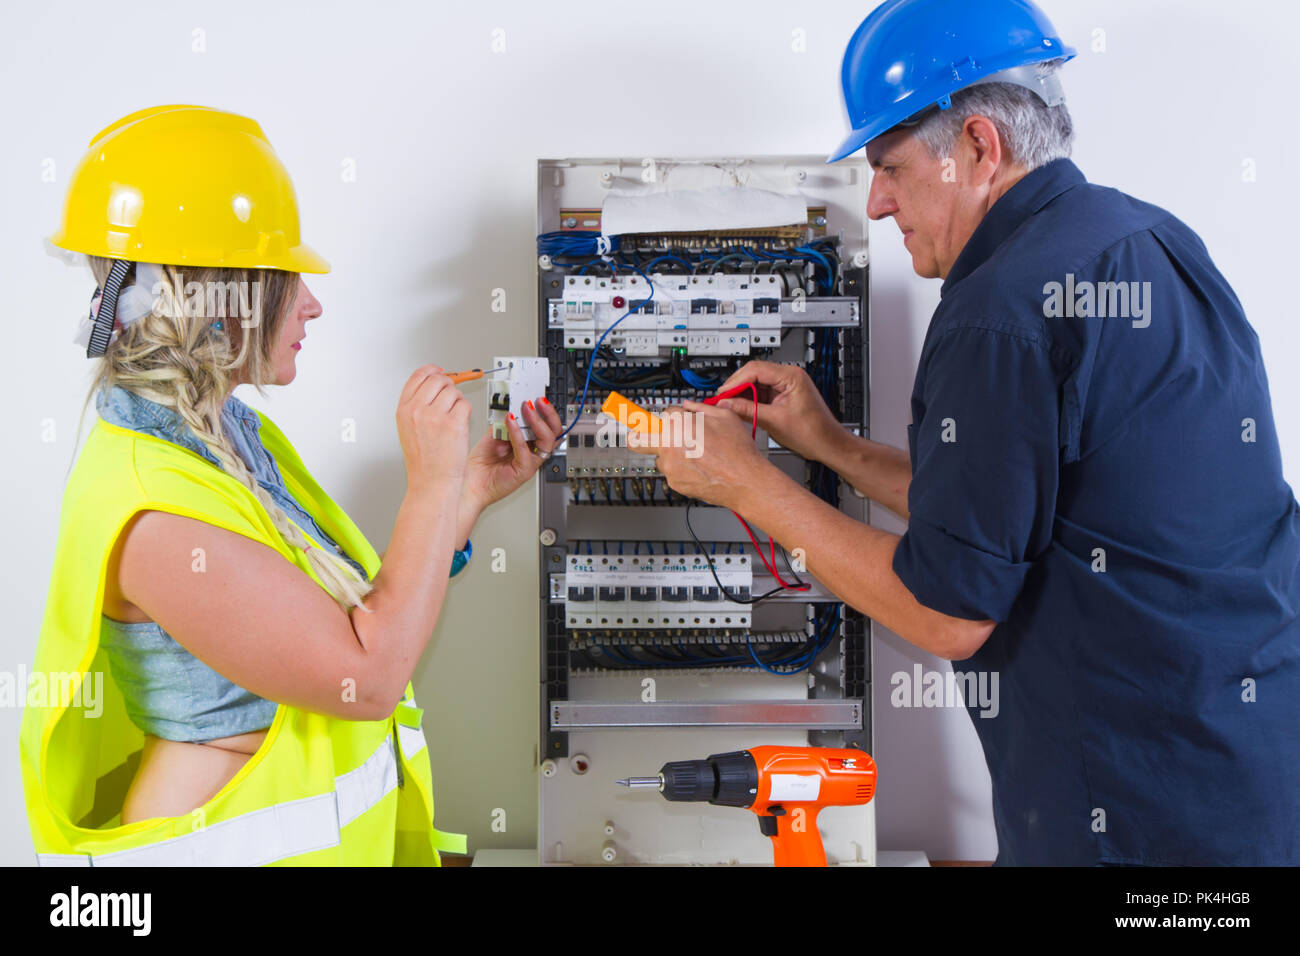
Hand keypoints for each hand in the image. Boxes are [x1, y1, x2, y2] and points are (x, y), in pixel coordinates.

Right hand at [396, 365, 470, 496]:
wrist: (431, 482)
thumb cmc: (424, 460)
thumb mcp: (409, 428)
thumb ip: (418, 404)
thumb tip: (435, 381)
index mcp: (404, 410)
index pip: (418, 376)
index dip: (432, 370)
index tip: (440, 371)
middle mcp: (417, 410)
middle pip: (438, 379)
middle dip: (448, 386)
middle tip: (450, 399)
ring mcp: (435, 416)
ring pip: (454, 391)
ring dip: (457, 401)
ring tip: (453, 418)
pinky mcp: (453, 423)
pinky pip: (465, 404)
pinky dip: (465, 412)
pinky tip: (459, 425)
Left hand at [463, 395, 562, 508]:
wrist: (470, 482)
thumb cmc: (481, 464)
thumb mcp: (495, 434)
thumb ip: (505, 422)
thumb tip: (511, 405)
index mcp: (529, 444)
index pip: (547, 426)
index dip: (546, 411)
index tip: (538, 398)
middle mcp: (533, 453)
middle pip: (554, 433)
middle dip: (548, 414)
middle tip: (539, 401)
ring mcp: (531, 462)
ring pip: (547, 440)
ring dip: (537, 421)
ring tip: (526, 408)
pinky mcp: (524, 471)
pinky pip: (526, 450)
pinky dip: (518, 434)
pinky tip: (511, 422)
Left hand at [639, 402, 769, 510]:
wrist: (746, 481)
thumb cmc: (738, 452)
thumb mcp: (724, 416)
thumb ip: (700, 408)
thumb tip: (689, 406)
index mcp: (677, 425)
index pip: (664, 413)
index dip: (675, 414)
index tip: (673, 417)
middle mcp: (668, 447)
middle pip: (635, 439)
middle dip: (637, 434)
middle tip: (645, 433)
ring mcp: (670, 467)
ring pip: (659, 456)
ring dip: (671, 453)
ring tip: (696, 453)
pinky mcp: (675, 483)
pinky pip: (672, 471)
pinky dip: (682, 468)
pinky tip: (701, 465)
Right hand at [714, 359, 846, 463]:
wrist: (828, 444)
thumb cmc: (813, 433)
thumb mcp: (774, 421)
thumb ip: (748, 410)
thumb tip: (727, 404)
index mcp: (791, 376)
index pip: (755, 370)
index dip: (734, 382)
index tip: (722, 394)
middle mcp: (789, 376)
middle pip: (753, 373)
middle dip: (736, 387)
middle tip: (721, 401)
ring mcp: (786, 385)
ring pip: (755, 383)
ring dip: (741, 394)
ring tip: (729, 407)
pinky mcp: (783, 394)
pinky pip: (760, 393)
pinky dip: (749, 401)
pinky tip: (740, 410)